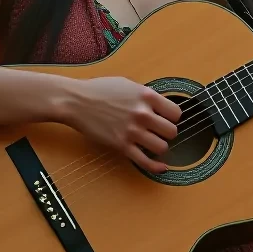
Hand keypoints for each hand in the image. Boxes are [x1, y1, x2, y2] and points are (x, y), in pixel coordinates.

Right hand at [63, 77, 180, 174]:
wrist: (76, 101)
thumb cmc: (99, 90)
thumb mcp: (128, 84)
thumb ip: (146, 95)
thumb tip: (160, 106)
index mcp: (146, 96)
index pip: (176, 113)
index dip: (172, 118)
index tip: (166, 119)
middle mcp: (142, 114)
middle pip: (172, 132)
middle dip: (167, 133)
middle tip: (158, 132)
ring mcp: (132, 131)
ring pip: (162, 147)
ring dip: (159, 147)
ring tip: (152, 143)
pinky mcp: (121, 145)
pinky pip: (145, 161)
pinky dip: (156, 167)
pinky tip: (161, 167)